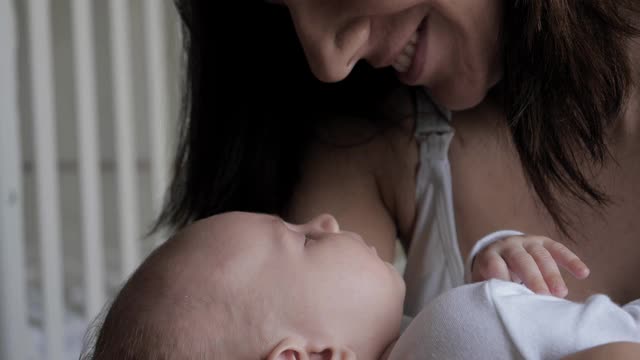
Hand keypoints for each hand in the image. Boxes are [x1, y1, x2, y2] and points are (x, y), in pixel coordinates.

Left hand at [471, 235, 589, 296]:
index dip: (502, 276)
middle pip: (521, 259)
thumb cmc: (493, 275)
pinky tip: (583, 273)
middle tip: (543, 297)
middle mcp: (508, 246)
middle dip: (533, 278)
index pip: (494, 264)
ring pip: (541, 255)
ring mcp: (527, 242)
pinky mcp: (543, 241)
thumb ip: (489, 293)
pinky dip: (571, 261)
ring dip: (552, 274)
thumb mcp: (485, 282)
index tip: (509, 292)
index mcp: (490, 256)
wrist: (500, 252)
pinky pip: (558, 249)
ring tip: (561, 294)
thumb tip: (495, 313)